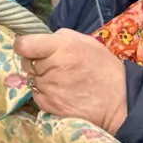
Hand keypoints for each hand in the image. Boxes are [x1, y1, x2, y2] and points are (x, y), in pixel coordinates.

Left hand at [14, 30, 128, 132]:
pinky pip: (37, 94)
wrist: (119, 103)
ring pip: (32, 79)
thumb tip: (41, 39)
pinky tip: (63, 93)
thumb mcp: (87, 42)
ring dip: (42, 79)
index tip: (30, 48)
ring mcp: (48, 89)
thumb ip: (60, 37)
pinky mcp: (48, 106)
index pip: (24, 45)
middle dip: (37, 62)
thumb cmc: (105, 69)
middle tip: (56, 66)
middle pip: (27, 62)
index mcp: (61, 47)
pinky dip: (45, 93)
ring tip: (63, 81)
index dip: (24, 45)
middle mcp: (51, 68)